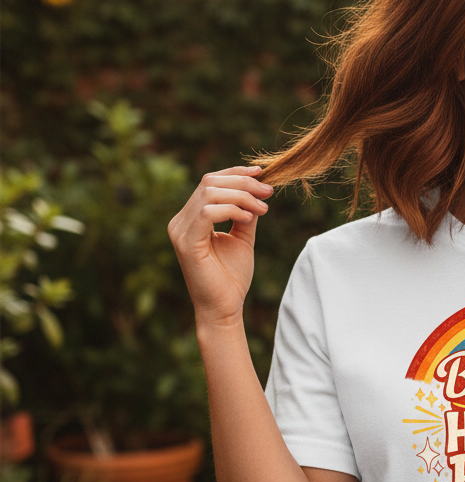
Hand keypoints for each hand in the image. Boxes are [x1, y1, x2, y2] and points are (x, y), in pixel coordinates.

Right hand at [168, 165, 272, 327]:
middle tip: (268, 192)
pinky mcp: (186, 242)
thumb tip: (258, 191)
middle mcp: (180, 221)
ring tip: (262, 209)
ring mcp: (180, 230)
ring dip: (241, 196)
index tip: (261, 173)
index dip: (235, 173)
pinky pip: (207, 212)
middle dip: (243, 183)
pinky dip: (231, 210)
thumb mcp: (243, 238)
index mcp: (191, 218)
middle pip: (210, 183)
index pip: (210, 182)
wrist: (225, 308)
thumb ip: (246, 214)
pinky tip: (249, 218)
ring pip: (209, 193)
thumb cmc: (231, 277)